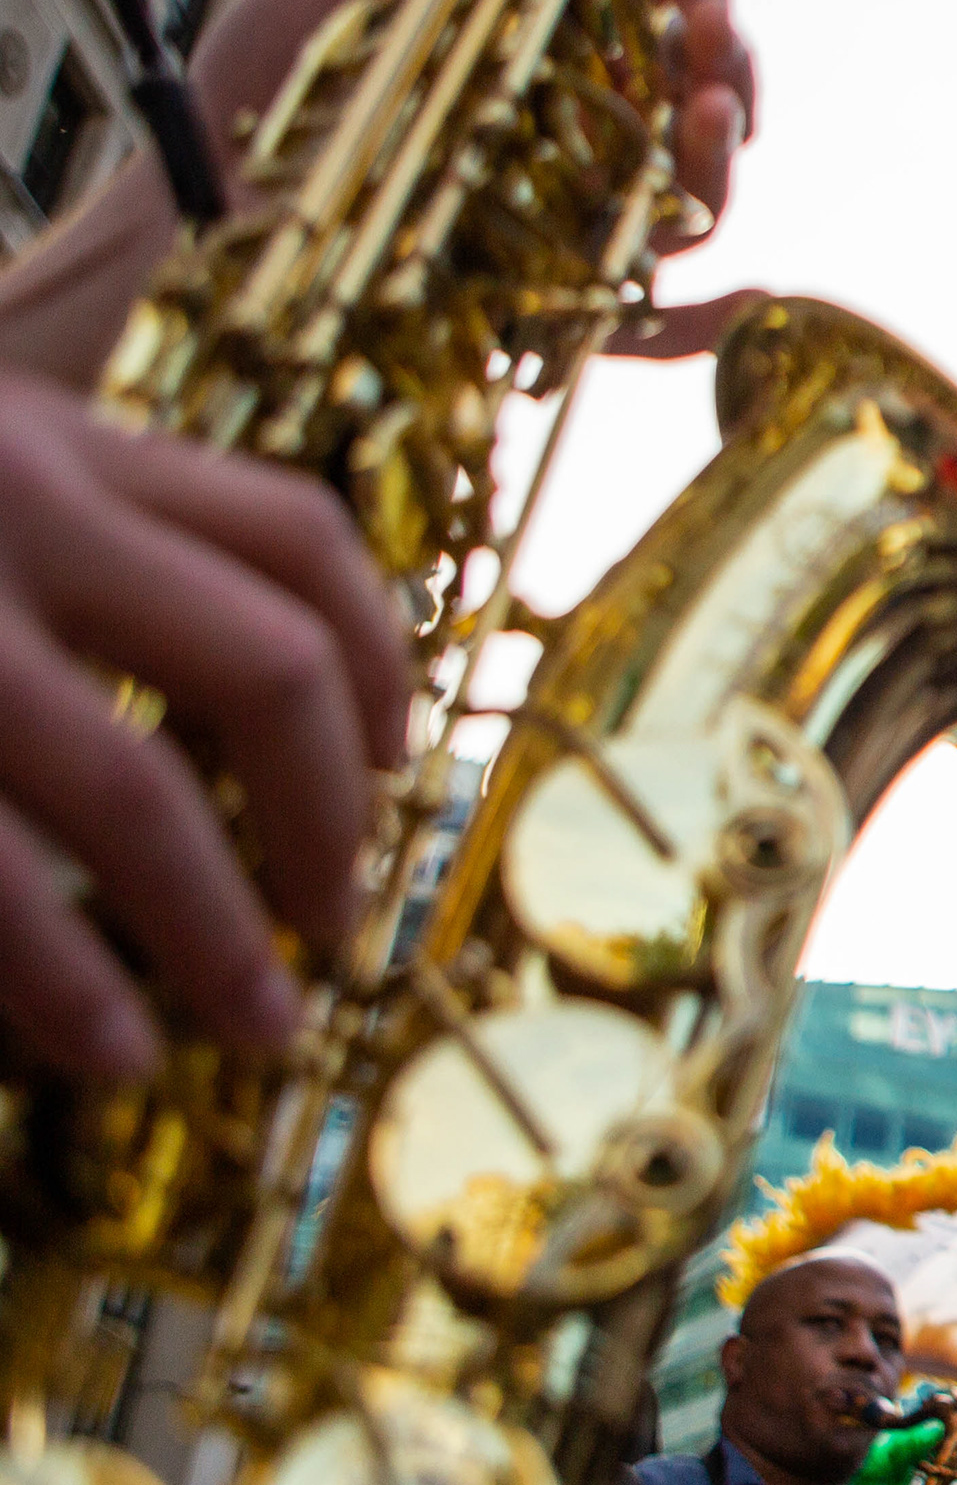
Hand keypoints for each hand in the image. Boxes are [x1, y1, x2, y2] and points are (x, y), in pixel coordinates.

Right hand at [0, 373, 407, 1075]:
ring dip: (213, 931)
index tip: (391, 770)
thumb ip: (53, 539)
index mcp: (39, 439)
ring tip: (246, 1031)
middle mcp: (5, 500)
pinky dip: (56, 970)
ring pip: (132, 790)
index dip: (384, 666)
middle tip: (337, 935)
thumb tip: (267, 714)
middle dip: (329, 827)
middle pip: (265, 674)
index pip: (296, 538)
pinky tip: (89, 1044)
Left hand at [1, 0, 764, 391]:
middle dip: (727, 59)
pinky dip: (715, 322)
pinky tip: (754, 299)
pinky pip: (656, 328)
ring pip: (694, 196)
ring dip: (723, 154)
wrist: (201, 207)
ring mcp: (575, 223)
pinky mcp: (552, 308)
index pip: (663, 15)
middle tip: (711, 24)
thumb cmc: (274, 89)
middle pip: (699, 100)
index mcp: (553, 50)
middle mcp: (581, 137)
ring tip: (713, 109)